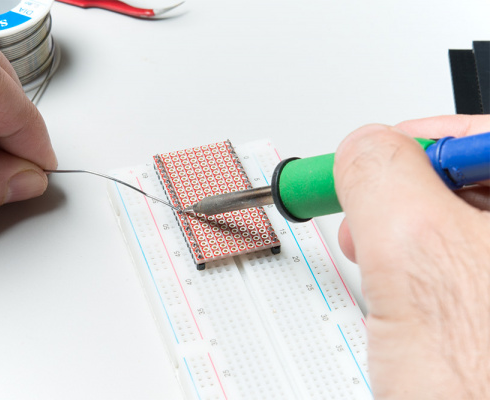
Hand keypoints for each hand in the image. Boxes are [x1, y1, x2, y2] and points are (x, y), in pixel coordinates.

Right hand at [334, 115, 489, 397]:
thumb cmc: (487, 389)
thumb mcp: (415, 250)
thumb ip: (379, 171)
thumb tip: (363, 147)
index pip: (479, 136)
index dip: (410, 144)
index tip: (366, 166)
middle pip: (473, 183)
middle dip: (407, 204)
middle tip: (371, 233)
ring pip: (466, 233)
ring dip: (413, 250)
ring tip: (393, 286)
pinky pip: (468, 278)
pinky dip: (429, 286)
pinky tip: (419, 315)